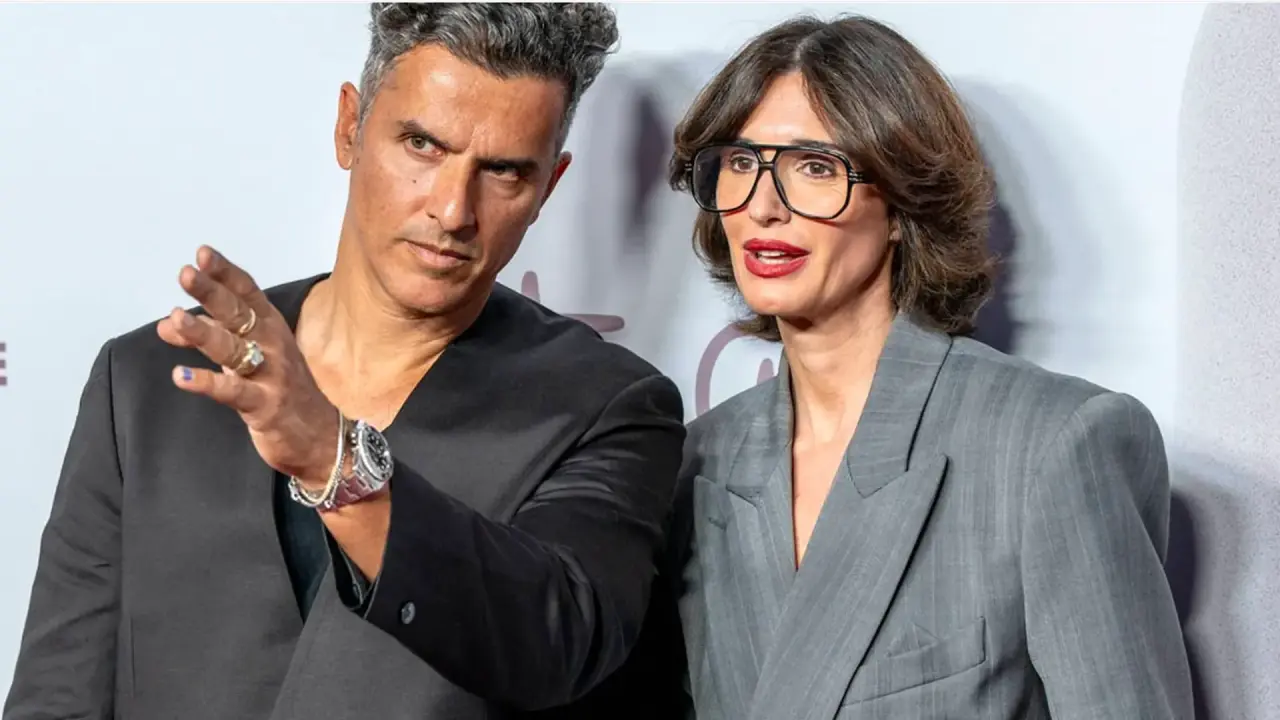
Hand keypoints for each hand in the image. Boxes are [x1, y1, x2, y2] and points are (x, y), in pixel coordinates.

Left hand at [157, 246, 338, 486]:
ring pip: (233, 349)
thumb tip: (165, 324)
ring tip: (174, 319)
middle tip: (186, 274)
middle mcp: (273, 345)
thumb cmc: (282, 392)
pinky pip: (233, 391)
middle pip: (239, 314)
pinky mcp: (265, 405)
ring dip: (203, 333)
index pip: (248, 294)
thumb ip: (209, 338)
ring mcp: (271, 375)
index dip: (225, 274)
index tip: (202, 254)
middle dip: (212, 293)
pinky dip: (206, 383)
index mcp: (271, 328)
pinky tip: (180, 376)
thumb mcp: (244, 360)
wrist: (323, 438)